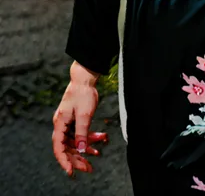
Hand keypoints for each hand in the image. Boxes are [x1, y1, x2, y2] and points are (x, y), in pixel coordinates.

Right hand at [52, 61, 107, 176]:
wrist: (85, 79)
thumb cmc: (83, 93)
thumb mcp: (84, 115)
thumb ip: (82, 133)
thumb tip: (81, 150)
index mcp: (60, 123)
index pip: (58, 147)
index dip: (64, 161)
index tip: (71, 171)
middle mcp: (62, 125)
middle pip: (67, 147)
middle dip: (78, 158)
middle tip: (89, 168)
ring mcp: (68, 122)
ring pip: (75, 141)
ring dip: (86, 148)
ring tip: (97, 154)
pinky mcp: (75, 120)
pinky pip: (80, 133)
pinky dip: (89, 137)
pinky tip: (100, 139)